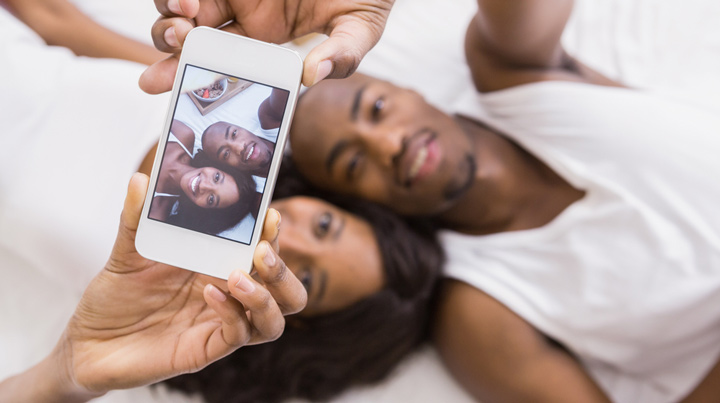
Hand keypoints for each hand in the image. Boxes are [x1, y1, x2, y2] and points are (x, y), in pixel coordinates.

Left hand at [52, 173, 305, 395]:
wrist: (87, 341)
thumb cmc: (116, 296)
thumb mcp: (127, 251)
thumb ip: (138, 217)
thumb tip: (142, 179)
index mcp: (218, 266)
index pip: (264, 250)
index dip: (273, 234)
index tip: (268, 215)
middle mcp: (229, 294)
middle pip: (286, 289)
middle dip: (282, 270)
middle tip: (262, 251)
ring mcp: (222, 323)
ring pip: (275, 318)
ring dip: (267, 296)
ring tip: (237, 277)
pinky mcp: (208, 348)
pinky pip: (239, 334)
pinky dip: (232, 313)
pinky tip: (211, 294)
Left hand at [139, 0, 394, 92]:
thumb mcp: (362, 28)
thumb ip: (343, 55)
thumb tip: (314, 75)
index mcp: (268, 48)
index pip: (220, 68)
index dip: (186, 77)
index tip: (158, 85)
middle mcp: (246, 21)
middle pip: (192, 39)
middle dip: (170, 45)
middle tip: (176, 42)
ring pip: (187, 7)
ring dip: (172, 12)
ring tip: (182, 12)